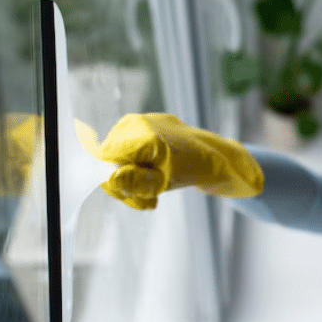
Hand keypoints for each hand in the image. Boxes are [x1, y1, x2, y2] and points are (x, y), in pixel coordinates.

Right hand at [94, 113, 263, 208]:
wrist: (216, 157)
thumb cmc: (193, 169)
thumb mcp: (164, 181)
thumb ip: (137, 181)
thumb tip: (111, 180)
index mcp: (141, 133)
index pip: (105, 157)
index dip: (113, 180)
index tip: (131, 194)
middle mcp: (136, 123)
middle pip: (108, 157)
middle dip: (123, 183)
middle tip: (144, 199)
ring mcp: (141, 122)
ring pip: (117, 155)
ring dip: (131, 179)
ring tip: (151, 194)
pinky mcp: (145, 127)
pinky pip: (128, 148)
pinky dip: (137, 167)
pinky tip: (152, 180)